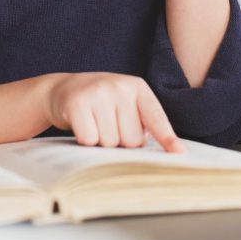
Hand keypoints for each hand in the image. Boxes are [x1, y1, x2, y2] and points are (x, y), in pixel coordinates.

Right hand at [45, 72, 184, 152]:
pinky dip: (85, 140)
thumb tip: (154, 150)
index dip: (167, 137)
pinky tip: (81, 124)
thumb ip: (140, 121)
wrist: (61, 88)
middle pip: (132, 140)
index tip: (178, 152)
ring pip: (110, 142)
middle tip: (107, 124)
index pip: (156, 117)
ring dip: (101, 141)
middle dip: (120, 141)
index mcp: (137, 87)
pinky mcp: (77, 103)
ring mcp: (98, 93)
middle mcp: (119, 86)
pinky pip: (89, 140)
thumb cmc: (100, 103)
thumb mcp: (124, 103)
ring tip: (94, 123)